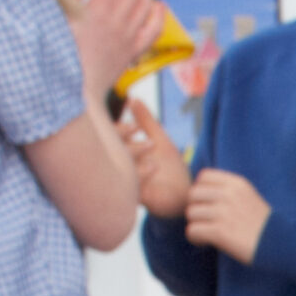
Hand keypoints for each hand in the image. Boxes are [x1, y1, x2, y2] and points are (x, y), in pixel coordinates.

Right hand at [68, 0, 160, 95]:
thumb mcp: (59, 20)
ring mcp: (129, 36)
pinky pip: (154, 30)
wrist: (76, 90)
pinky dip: (159, 15)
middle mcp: (118, 22)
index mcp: (97, 13)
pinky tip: (159, 5)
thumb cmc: (62, 56)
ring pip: (146, 3)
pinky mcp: (134, 50)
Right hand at [121, 101, 190, 218]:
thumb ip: (146, 121)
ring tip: (150, 145)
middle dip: (121, 138)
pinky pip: (129, 185)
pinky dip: (140, 174)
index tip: (135, 126)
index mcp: (123, 153)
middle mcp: (120, 167)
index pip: (111, 138)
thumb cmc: (170, 168)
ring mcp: (126, 182)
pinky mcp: (135, 197)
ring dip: (132, 153)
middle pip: (110, 150)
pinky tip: (154, 166)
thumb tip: (132, 98)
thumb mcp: (158, 139)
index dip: (120, 130)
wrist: (184, 195)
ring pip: (118, 166)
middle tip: (136, 131)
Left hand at [184, 168, 270, 263]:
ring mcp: (224, 213)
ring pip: (191, 213)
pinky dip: (195, 238)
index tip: (207, 204)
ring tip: (206, 233)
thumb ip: (227, 191)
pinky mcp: (220, 232)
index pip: (203, 177)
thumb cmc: (263, 225)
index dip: (200, 191)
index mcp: (237, 184)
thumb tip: (198, 194)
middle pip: (193, 194)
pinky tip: (205, 242)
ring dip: (195, 224)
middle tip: (204, 221)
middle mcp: (229, 195)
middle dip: (195, 208)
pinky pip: (193, 230)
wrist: (281, 245)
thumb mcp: (249, 198)